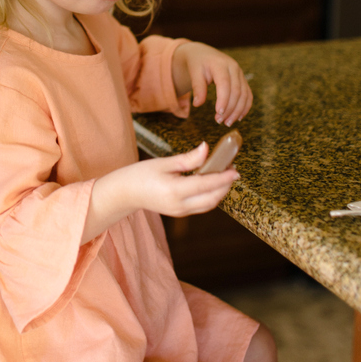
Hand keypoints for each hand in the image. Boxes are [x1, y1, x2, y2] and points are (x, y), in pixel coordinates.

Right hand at [82, 142, 236, 239]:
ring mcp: (180, 212)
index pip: (206, 184)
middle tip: (232, 169)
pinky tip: (212, 183)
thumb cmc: (140, 174)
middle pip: (212, 198)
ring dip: (220, 192)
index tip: (235, 170)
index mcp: (174, 191)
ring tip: (225, 175)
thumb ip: (188, 159)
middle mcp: (180, 205)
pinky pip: (201, 206)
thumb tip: (206, 148)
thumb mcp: (164, 163)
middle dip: (225, 185)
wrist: (125, 193)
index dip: (223, 177)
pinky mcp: (179, 213)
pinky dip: (211, 196)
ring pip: (208, 205)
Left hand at [172, 42, 252, 126]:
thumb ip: (197, 87)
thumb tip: (198, 104)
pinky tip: (238, 117)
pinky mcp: (243, 80)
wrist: (204, 54)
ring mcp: (240, 74)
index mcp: (220, 64)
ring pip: (244, 95)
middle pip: (236, 91)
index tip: (218, 113)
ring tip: (227, 123)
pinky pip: (248, 95)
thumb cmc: (198, 63)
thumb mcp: (194, 72)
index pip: (225, 83)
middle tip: (219, 121)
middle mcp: (233, 68)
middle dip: (230, 109)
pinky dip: (245, 107)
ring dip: (238, 111)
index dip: (223, 100)